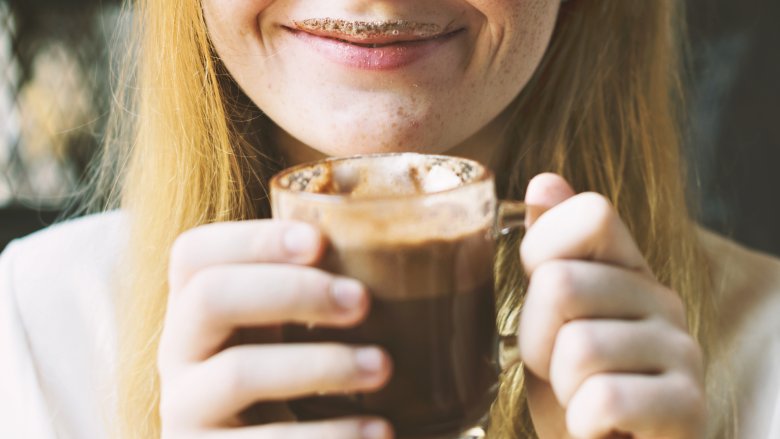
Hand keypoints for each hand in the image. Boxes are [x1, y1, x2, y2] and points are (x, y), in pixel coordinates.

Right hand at [157, 220, 393, 437]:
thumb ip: (312, 296)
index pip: (194, 253)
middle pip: (211, 297)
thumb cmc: (293, 384)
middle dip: (293, 290)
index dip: (252, 239)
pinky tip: (379, 429)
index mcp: (195, 310)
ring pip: (238, 372)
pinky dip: (331, 434)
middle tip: (362, 300)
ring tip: (382, 366)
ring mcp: (185, 410)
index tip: (318, 241)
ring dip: (321, 364)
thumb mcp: (288, 335)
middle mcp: (178, 354)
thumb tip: (388, 252)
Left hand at [519, 174, 704, 438]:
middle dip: (536, 339)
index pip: (590, 213)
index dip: (541, 252)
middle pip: (562, 284)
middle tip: (557, 367)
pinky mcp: (689, 407)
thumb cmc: (571, 382)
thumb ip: (551, 248)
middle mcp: (662, 298)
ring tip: (580, 397)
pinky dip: (582, 423)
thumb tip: (544, 182)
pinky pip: (604, 401)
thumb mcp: (548, 315)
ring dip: (559, 388)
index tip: (541, 297)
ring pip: (578, 348)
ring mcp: (682, 351)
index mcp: (626, 268)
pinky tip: (597, 425)